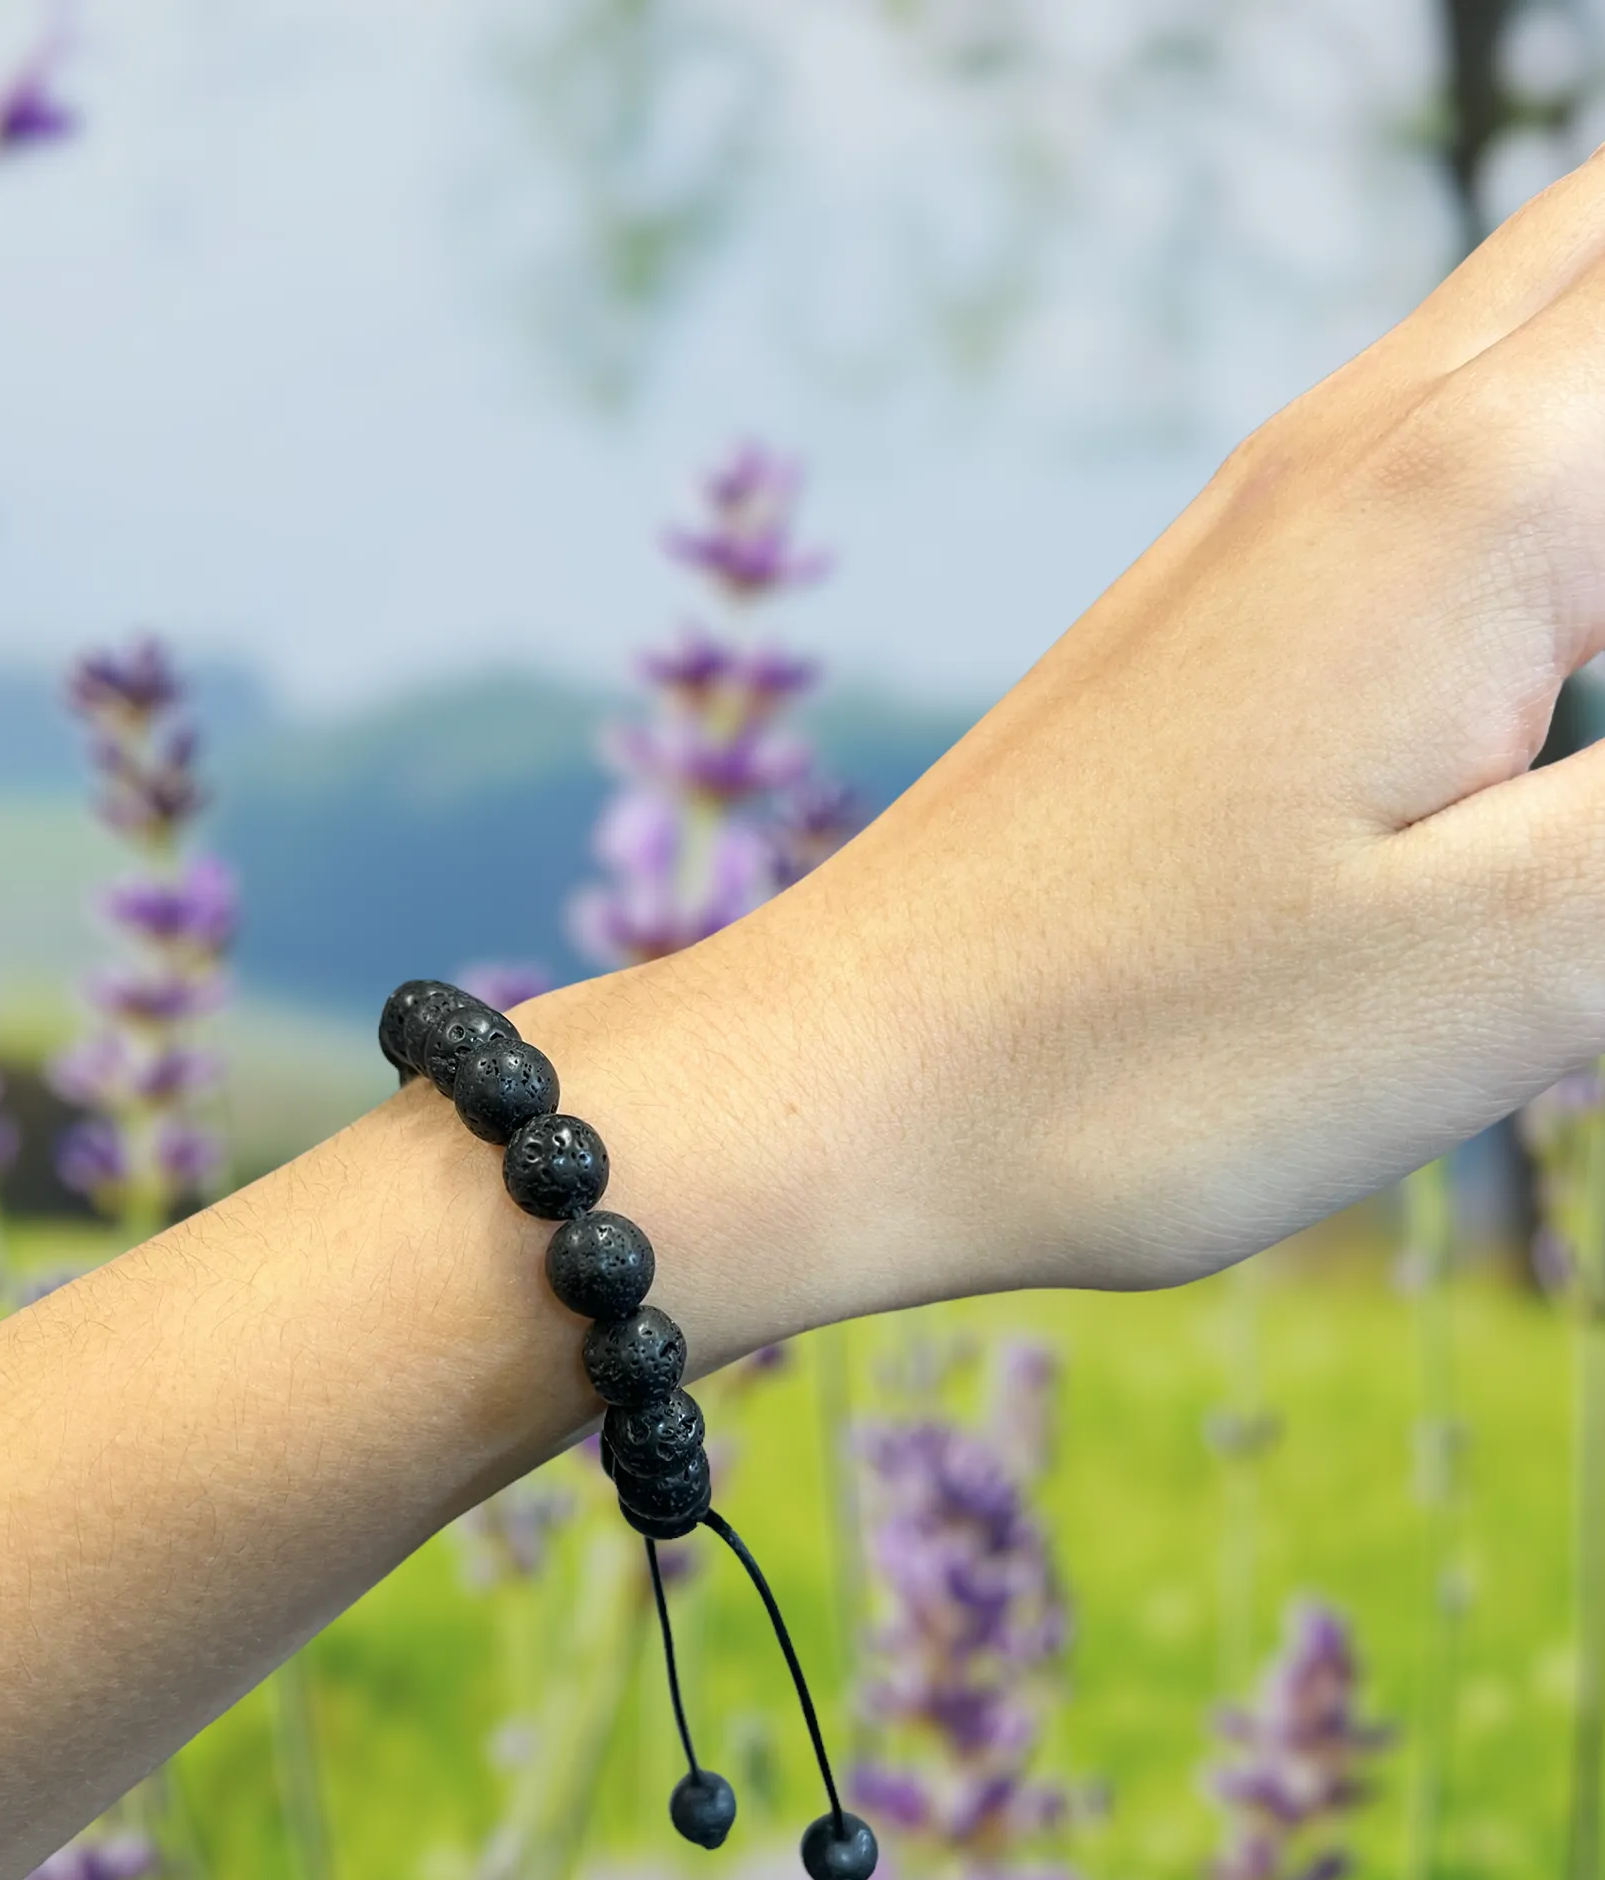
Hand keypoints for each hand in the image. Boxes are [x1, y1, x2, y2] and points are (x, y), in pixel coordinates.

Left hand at [698, 146, 1604, 1307]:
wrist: (847, 1081)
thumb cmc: (1142, 1057)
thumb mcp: (1520, 964)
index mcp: (1482, 493)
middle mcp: (1373, 435)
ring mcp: (1275, 501)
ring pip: (1547, 299)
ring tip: (1581, 706)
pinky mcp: (1219, 589)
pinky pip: (1447, 424)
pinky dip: (1563, 454)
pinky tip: (1557, 621)